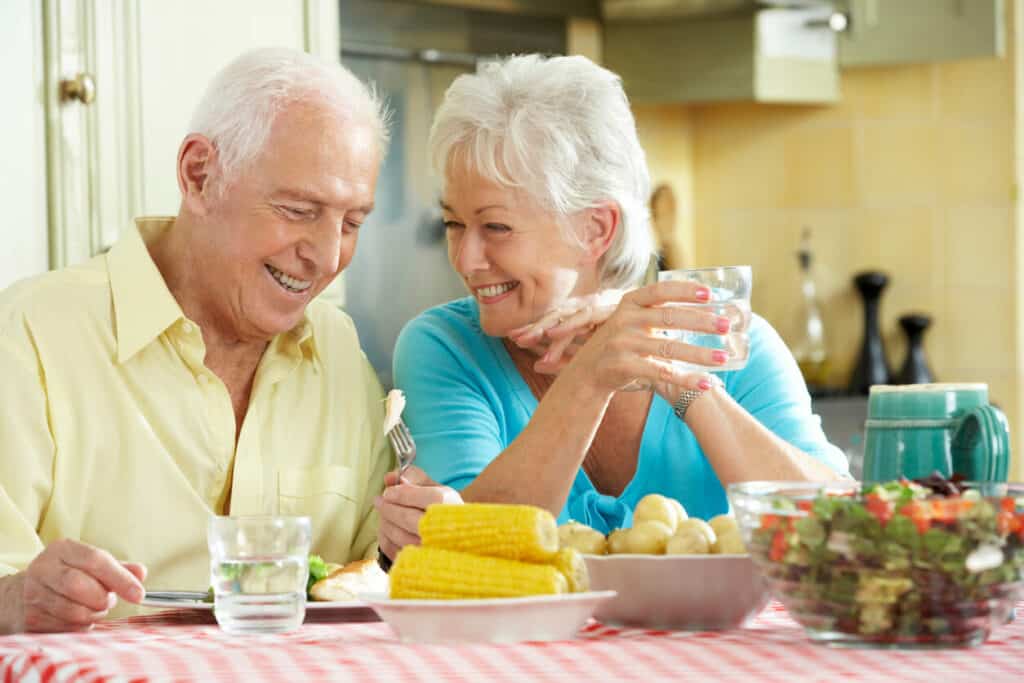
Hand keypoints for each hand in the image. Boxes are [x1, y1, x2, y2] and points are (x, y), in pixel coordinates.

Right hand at [6, 539, 145, 632]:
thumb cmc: (67, 576)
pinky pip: (66, 628)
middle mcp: (43, 569)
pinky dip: (81, 626)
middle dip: (102, 598)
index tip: (139, 594)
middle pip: (80, 586)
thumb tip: (141, 573)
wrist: (21, 595)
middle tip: (108, 601)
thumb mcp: (91, 565)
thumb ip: (119, 568)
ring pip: (74, 611)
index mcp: (62, 549)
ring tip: (94, 607)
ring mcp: (33, 595)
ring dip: (93, 614)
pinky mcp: (31, 619)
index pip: (95, 560)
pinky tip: (79, 618)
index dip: (120, 579)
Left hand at [374, 466, 461, 561]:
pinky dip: (385, 538)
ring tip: (384, 514)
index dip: (402, 494)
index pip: (428, 498)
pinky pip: (395, 551)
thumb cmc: (444, 510)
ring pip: (399, 536)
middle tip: (379, 500)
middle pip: (409, 518)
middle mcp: (444, 531)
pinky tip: (387, 529)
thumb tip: (389, 477)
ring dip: (386, 522)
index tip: (388, 492)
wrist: (459, 539)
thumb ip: (414, 477)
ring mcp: (433, 551)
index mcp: (451, 507)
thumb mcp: (437, 488)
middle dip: (388, 508)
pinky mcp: (421, 565)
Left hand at [507, 289, 624, 373]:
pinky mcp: (617, 309)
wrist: (668, 356)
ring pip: (572, 316)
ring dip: (551, 328)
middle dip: (537, 326)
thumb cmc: (632, 355)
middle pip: (560, 316)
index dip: (536, 329)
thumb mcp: (595, 358)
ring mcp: (606, 306)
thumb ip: (569, 359)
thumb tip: (536, 366)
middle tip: (514, 337)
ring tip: (530, 338)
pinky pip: (589, 318)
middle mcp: (596, 309)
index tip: (513, 338)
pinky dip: (570, 327)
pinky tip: (553, 336)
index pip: (558, 322)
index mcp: (589, 318)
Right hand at [558, 279, 731, 394]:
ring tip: (723, 357)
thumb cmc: (620, 343)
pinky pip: (661, 372)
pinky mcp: (624, 367)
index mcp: (629, 303)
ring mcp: (623, 344)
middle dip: (701, 321)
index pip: (659, 291)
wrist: (587, 372)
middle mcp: (624, 320)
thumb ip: (656, 311)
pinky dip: (685, 378)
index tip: (710, 294)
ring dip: (699, 354)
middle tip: (727, 325)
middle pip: (669, 318)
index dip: (684, 290)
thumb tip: (701, 303)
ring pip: (668, 348)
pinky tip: (705, 382)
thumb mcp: (631, 320)